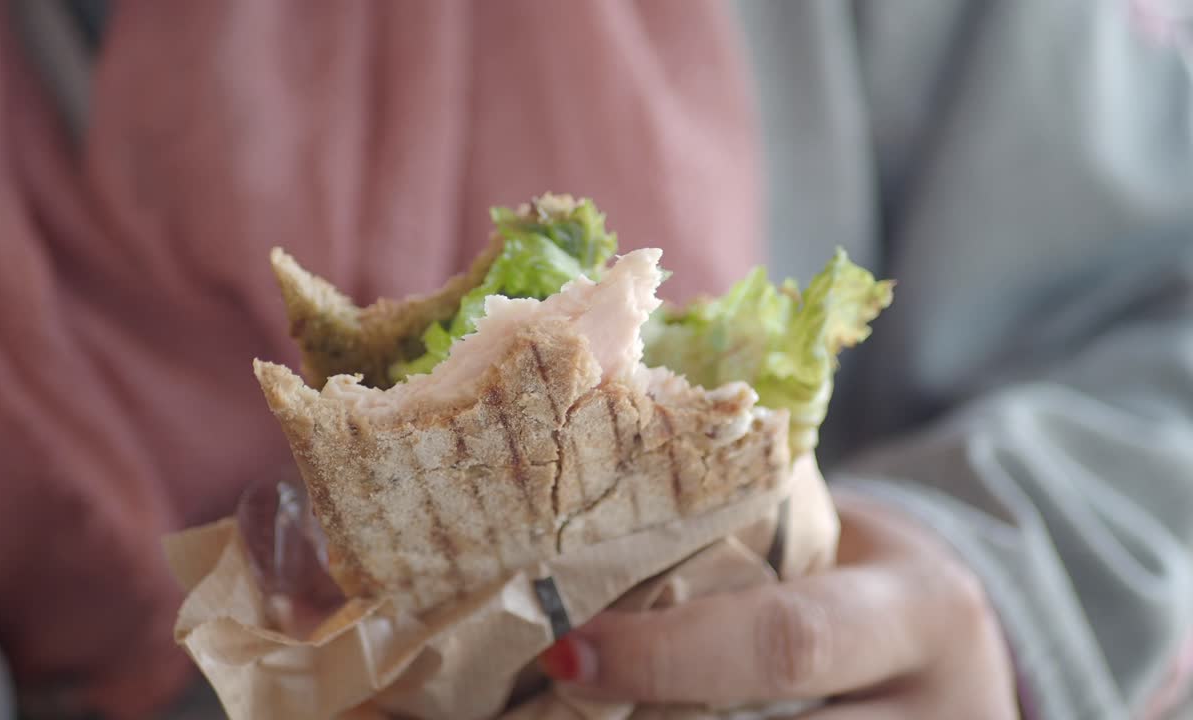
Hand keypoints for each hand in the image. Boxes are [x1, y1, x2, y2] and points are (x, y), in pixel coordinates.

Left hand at [539, 493, 1018, 718]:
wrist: (960, 637)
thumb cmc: (860, 566)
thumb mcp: (831, 529)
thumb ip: (743, 515)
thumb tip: (593, 447)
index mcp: (913, 609)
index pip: (787, 640)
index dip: (671, 656)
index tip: (564, 657)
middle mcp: (934, 710)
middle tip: (541, 710)